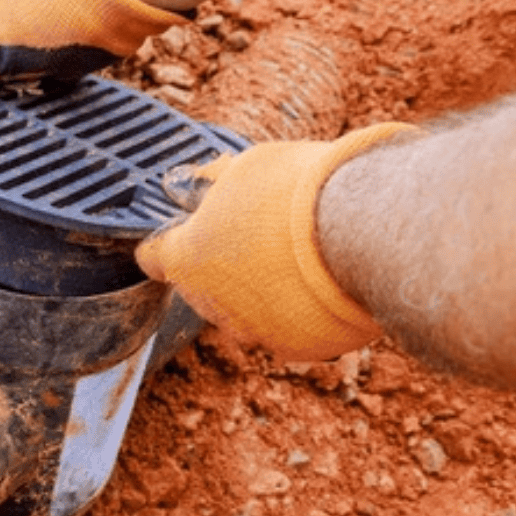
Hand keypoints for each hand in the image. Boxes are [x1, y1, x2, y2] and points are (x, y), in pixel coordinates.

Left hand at [136, 124, 415, 361]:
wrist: (362, 233)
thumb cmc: (298, 192)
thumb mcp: (249, 166)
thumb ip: (217, 182)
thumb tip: (200, 178)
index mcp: (186, 259)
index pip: (153, 256)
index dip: (167, 242)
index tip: (182, 233)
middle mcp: (211, 304)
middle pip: (204, 285)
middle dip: (224, 263)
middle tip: (260, 234)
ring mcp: (252, 331)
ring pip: (247, 311)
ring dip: (263, 289)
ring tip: (299, 256)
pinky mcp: (296, 348)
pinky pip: (290, 328)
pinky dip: (301, 310)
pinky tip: (323, 282)